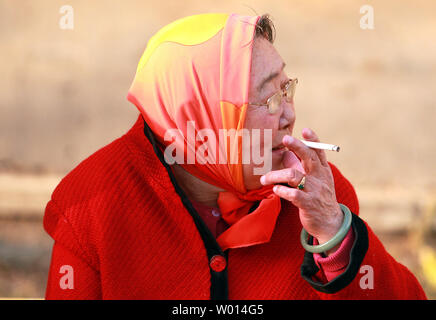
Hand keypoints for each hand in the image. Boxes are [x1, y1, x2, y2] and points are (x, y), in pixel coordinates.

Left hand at [260, 128, 343, 254]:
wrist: (330, 223)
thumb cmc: (318, 197)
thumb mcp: (314, 181)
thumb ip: (301, 167)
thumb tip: (285, 154)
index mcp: (322, 170)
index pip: (319, 151)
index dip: (313, 140)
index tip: (305, 130)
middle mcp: (320, 178)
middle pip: (308, 158)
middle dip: (297, 146)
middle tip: (284, 138)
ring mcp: (315, 191)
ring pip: (293, 176)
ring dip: (275, 175)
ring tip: (264, 179)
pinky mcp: (308, 204)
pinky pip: (293, 194)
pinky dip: (281, 190)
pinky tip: (275, 190)